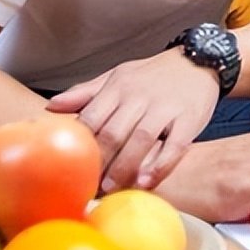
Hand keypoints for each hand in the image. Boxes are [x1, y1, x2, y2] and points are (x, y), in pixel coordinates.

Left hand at [46, 48, 219, 191]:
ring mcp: (165, 107)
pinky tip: (147, 181)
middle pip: (113, 133)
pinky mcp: (189, 118)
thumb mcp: (118, 76)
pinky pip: (175, 146)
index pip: (92, 118)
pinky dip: (161, 165)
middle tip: (90, 187)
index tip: (72, 170)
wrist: (199, 60)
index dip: (81, 147)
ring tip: (112, 189)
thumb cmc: (153, 75)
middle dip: (99, 162)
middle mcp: (139, 96)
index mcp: (118, 88)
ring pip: (141, 140)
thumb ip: (86, 93)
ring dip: (125, 167)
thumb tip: (51, 108)